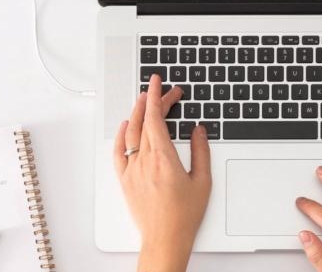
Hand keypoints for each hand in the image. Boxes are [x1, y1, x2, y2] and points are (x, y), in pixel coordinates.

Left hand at [115, 74, 211, 271]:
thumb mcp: (202, 181)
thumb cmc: (184, 215)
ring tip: (144, 100)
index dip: (157, 97)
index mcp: (164, 158)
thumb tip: (198, 131)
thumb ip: (201, 151)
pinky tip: (126, 126)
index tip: (158, 83)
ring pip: (130, 133)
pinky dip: (121, 135)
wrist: (165, 238)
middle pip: (145, 122)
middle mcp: (145, 161)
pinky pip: (118, 152)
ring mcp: (132, 170)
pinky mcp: (125, 180)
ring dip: (137, 113)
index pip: (156, 118)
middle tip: (161, 90)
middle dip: (153, 101)